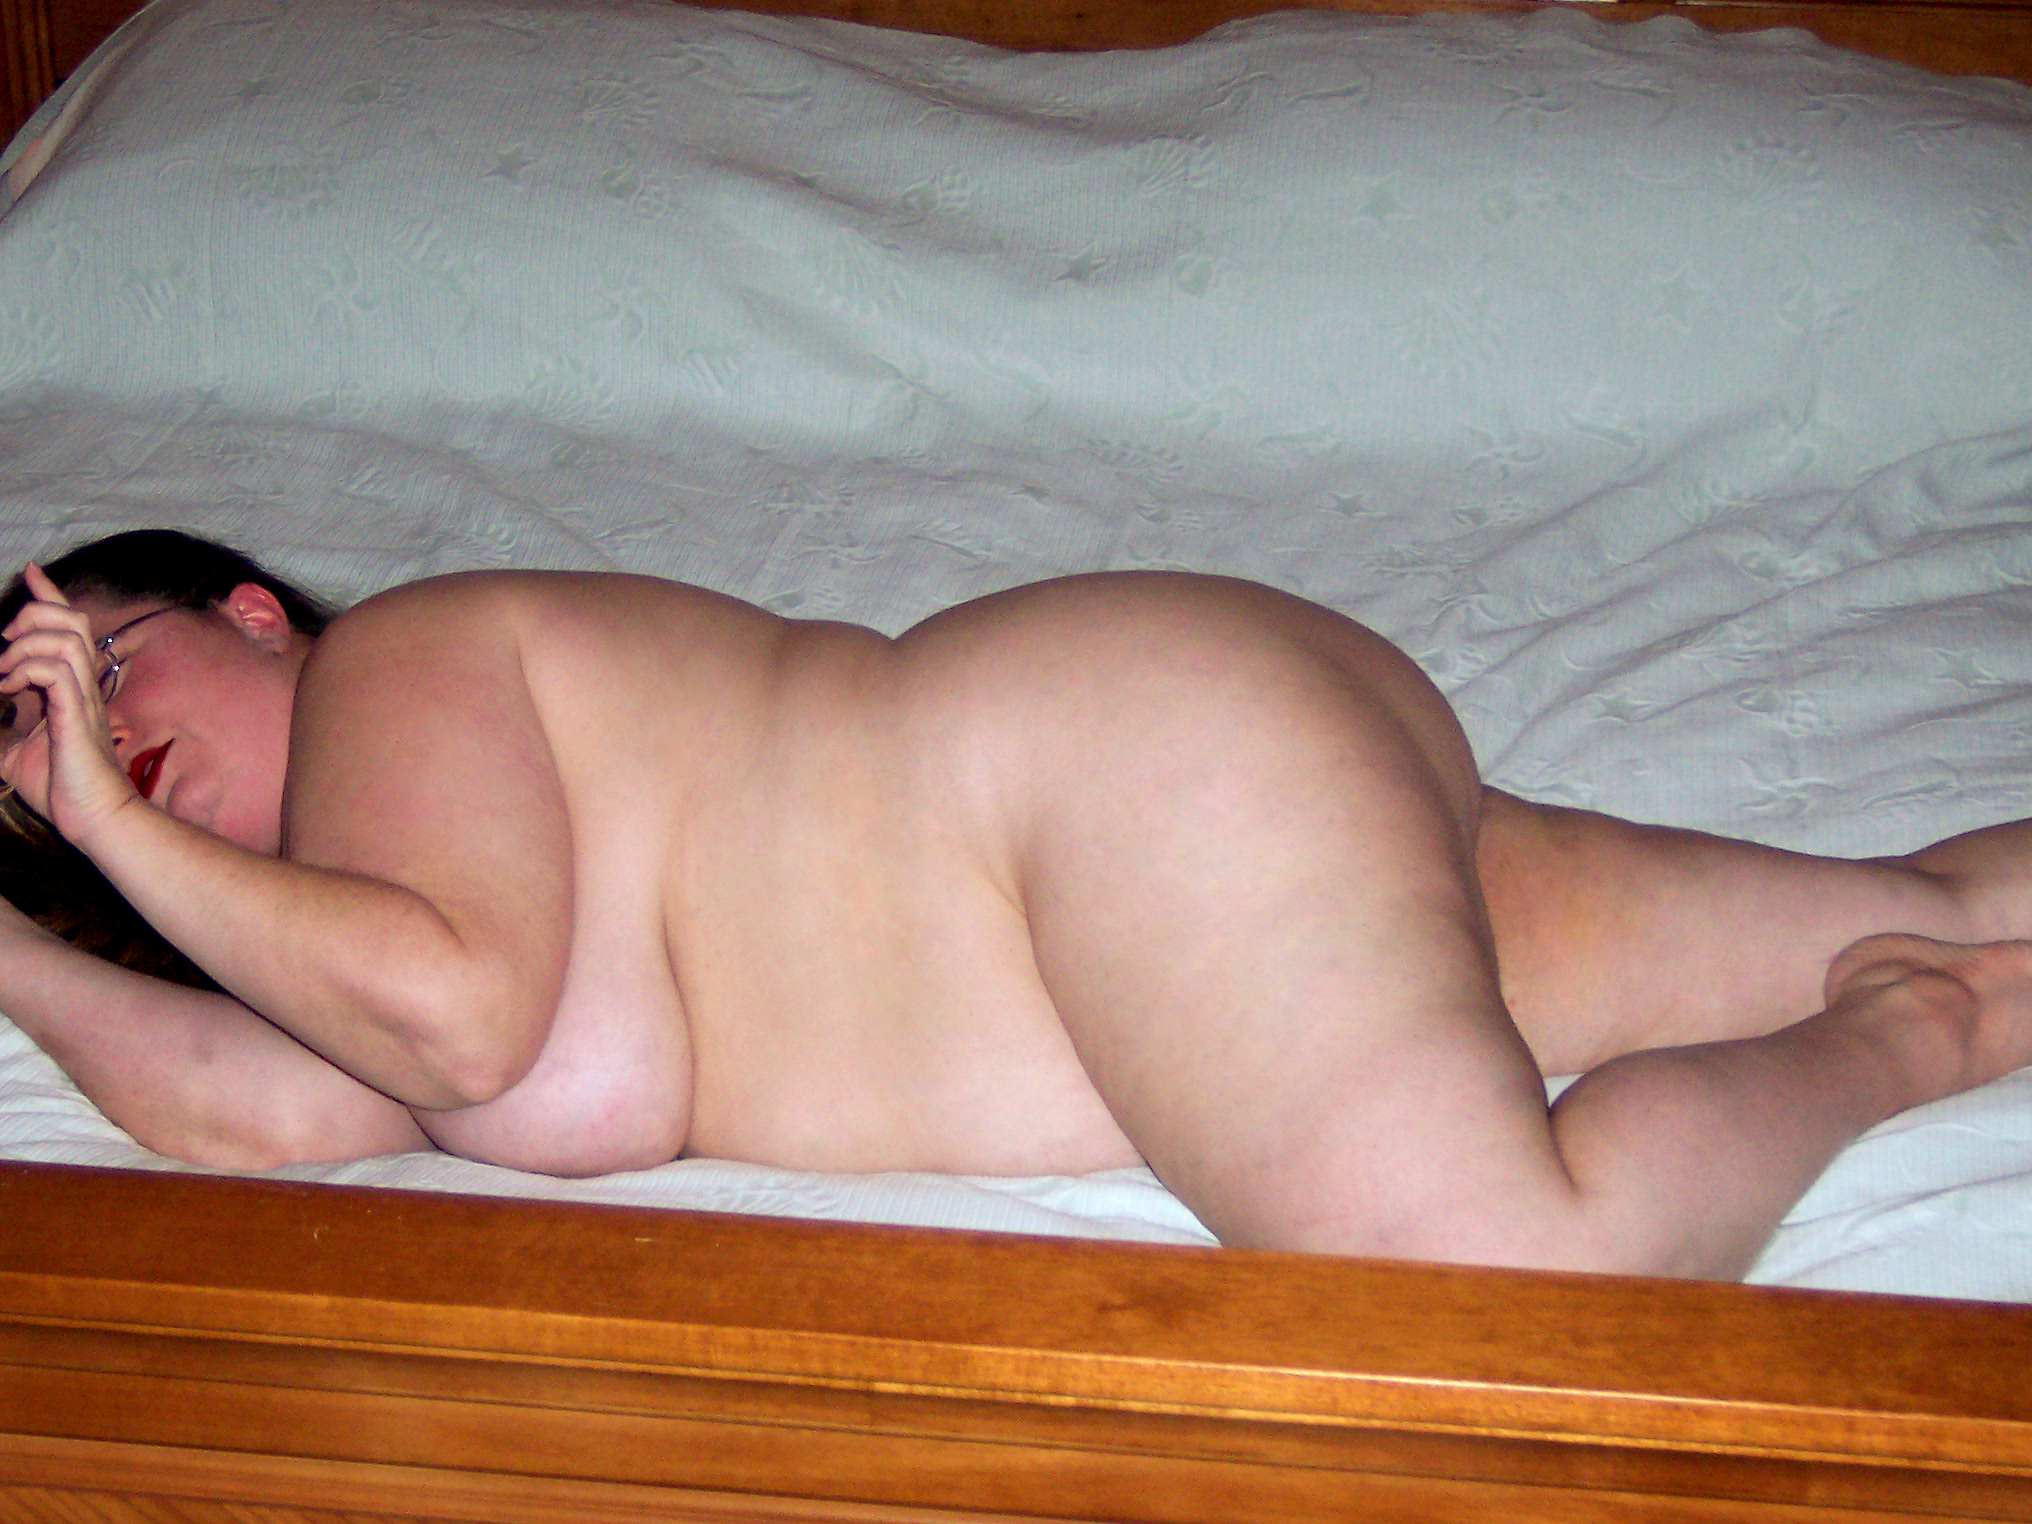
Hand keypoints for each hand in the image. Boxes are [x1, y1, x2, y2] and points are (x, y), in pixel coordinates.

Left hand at [0, 564, 138, 844]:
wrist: (92, 817)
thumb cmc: (61, 787)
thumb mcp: (13, 749)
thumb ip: (1, 726)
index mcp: (72, 688)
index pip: (69, 629)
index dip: (50, 596)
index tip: (32, 574)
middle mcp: (83, 686)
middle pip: (73, 621)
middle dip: (35, 614)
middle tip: (7, 641)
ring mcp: (83, 698)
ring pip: (66, 638)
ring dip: (26, 645)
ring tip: (4, 672)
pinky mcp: (76, 715)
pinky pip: (56, 671)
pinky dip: (26, 669)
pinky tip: (11, 688)